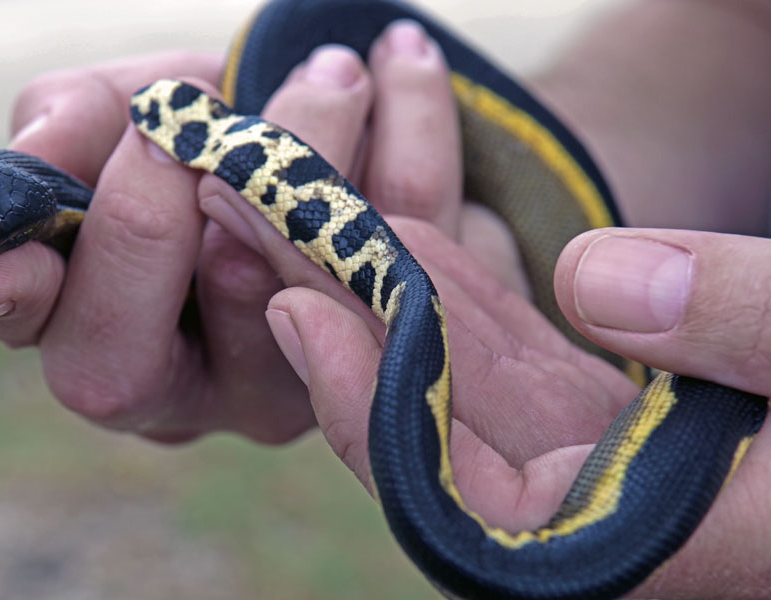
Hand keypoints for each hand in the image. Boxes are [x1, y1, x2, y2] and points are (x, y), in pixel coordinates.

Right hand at [0, 22, 524, 443]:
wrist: (296, 141)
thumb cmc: (177, 142)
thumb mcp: (107, 126)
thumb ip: (63, 137)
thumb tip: (39, 154)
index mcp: (125, 352)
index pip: (96, 353)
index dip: (70, 290)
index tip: (69, 200)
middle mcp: (223, 388)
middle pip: (232, 299)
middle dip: (229, 177)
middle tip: (219, 106)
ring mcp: (324, 371)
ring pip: (340, 261)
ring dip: (331, 142)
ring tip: (336, 71)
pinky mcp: (408, 326)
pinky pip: (427, 226)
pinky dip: (416, 132)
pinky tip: (399, 75)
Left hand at [203, 24, 770, 599]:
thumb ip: (760, 327)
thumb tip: (603, 278)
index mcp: (671, 544)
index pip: (474, 502)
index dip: (375, 411)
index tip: (298, 312)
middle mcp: (622, 515)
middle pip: (444, 421)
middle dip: (347, 322)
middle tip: (258, 228)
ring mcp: (624, 459)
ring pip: (476, 379)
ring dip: (388, 294)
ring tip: (306, 213)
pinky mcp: (639, 412)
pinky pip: (531, 355)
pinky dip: (470, 296)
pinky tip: (405, 236)